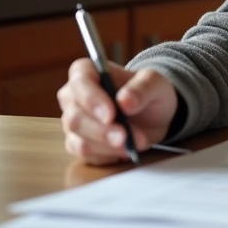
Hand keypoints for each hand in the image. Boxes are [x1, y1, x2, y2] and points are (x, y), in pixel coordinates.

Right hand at [57, 60, 177, 164]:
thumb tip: (125, 100)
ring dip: (108, 147)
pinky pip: (86, 156)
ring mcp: (73, 122)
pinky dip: (108, 156)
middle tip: (125, 137)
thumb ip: (142, 88)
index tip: (111, 114)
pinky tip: (126, 150)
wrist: (153, 114)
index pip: (80, 82)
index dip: (92, 100)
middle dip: (102, 131)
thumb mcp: (155, 83)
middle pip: (75, 118)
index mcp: (85, 72)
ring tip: (135, 143)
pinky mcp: (78, 144)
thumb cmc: (148, 92)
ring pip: (80, 141)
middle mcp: (72, 97)